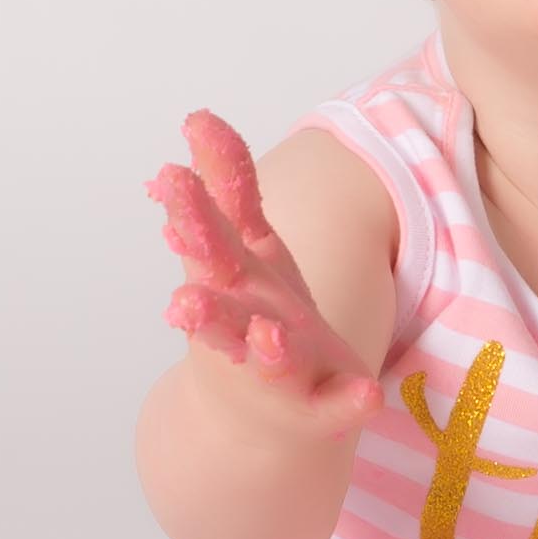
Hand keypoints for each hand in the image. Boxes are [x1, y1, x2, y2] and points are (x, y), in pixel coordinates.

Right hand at [148, 110, 379, 434]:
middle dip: (206, 302)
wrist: (251, 421)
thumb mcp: (241, 248)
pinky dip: (347, 402)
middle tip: (188, 294)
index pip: (207, 241)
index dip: (192, 210)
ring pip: (268, 363)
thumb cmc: (245, 317)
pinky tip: (366, 393)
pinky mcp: (316, 408)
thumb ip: (226, 186)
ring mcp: (278, 373)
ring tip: (271, 336)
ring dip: (268, 351)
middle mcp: (243, 327)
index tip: (171, 176)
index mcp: (228, 284)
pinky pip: (333, 406)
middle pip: (222, 310)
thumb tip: (199, 117)